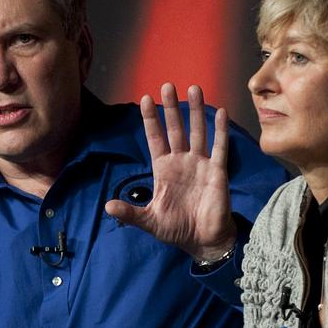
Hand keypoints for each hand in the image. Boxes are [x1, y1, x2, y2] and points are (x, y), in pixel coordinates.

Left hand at [104, 83, 235, 261]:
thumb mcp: (149, 221)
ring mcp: (200, 165)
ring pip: (198, 132)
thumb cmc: (177, 230)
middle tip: (167, 85)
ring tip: (193, 88)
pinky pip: (219, 148)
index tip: (144, 99)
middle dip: (171, 108)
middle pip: (175, 129)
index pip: (155, 139)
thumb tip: (107, 207)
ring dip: (196, 111)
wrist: (203, 242)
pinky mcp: (217, 172)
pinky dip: (220, 131)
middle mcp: (182, 162)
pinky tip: (221, 112)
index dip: (150, 120)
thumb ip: (130, 213)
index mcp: (163, 170)